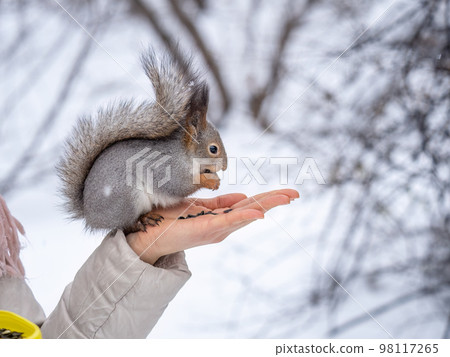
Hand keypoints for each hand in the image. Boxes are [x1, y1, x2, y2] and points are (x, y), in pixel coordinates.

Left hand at [126, 189, 298, 264]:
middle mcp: (224, 226)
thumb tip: (244, 196)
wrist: (148, 233)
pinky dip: (244, 216)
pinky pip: (229, 221)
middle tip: (295, 193)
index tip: (287, 193)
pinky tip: (259, 212)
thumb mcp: (200, 206)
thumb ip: (221, 202)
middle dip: (275, 201)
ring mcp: (217, 229)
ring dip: (267, 205)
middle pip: (254, 209)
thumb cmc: (172, 220)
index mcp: (223, 218)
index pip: (251, 205)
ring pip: (247, 214)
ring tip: (286, 198)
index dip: (269, 198)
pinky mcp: (206, 229)